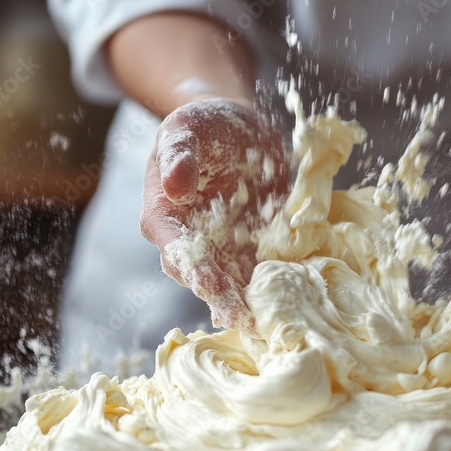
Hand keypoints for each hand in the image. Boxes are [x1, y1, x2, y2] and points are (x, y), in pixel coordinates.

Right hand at [140, 98, 288, 331]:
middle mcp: (188, 241)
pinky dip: (269, 288)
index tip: (207, 286)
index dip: (192, 268)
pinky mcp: (247, 250)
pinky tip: (286, 304)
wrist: (236, 129)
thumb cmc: (203, 125)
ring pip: (229, 283)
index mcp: (164, 215)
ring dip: (244, 303)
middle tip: (242, 319)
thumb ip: (178, 155)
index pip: (174, 247)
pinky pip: (257, 273)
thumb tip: (174, 186)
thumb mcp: (185, 128)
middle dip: (220, 297)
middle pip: (200, 276)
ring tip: (263, 324)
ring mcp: (218, 250)